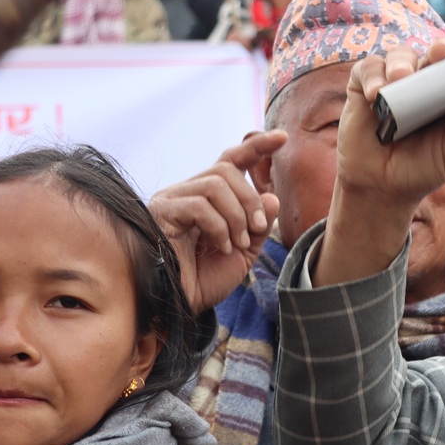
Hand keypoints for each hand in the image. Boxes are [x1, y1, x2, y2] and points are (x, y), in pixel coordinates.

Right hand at [149, 131, 284, 310]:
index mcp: (208, 198)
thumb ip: (259, 225)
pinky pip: (199, 205)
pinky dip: (219, 226)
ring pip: (215, 184)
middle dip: (250, 200)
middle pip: (226, 170)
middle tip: (258, 229)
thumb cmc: (205, 280)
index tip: (282, 137)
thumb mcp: (244, 253)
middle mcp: (187, 192)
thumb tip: (271, 194)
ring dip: (236, 216)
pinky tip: (221, 246)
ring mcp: (172, 200)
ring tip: (237, 244)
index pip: (231, 161)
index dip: (256, 147)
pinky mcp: (162, 213)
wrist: (180, 306)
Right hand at [335, 25, 444, 203]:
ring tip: (400, 80)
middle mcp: (428, 76)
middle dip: (442, 49)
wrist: (383, 188)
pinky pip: (370, 68)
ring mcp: (396, 77)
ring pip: (402, 55)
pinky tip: (376, 95)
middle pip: (438, 51)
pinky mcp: (366, 83)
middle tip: (443, 52)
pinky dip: (374, 77)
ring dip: (402, 65)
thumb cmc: (426, 166)